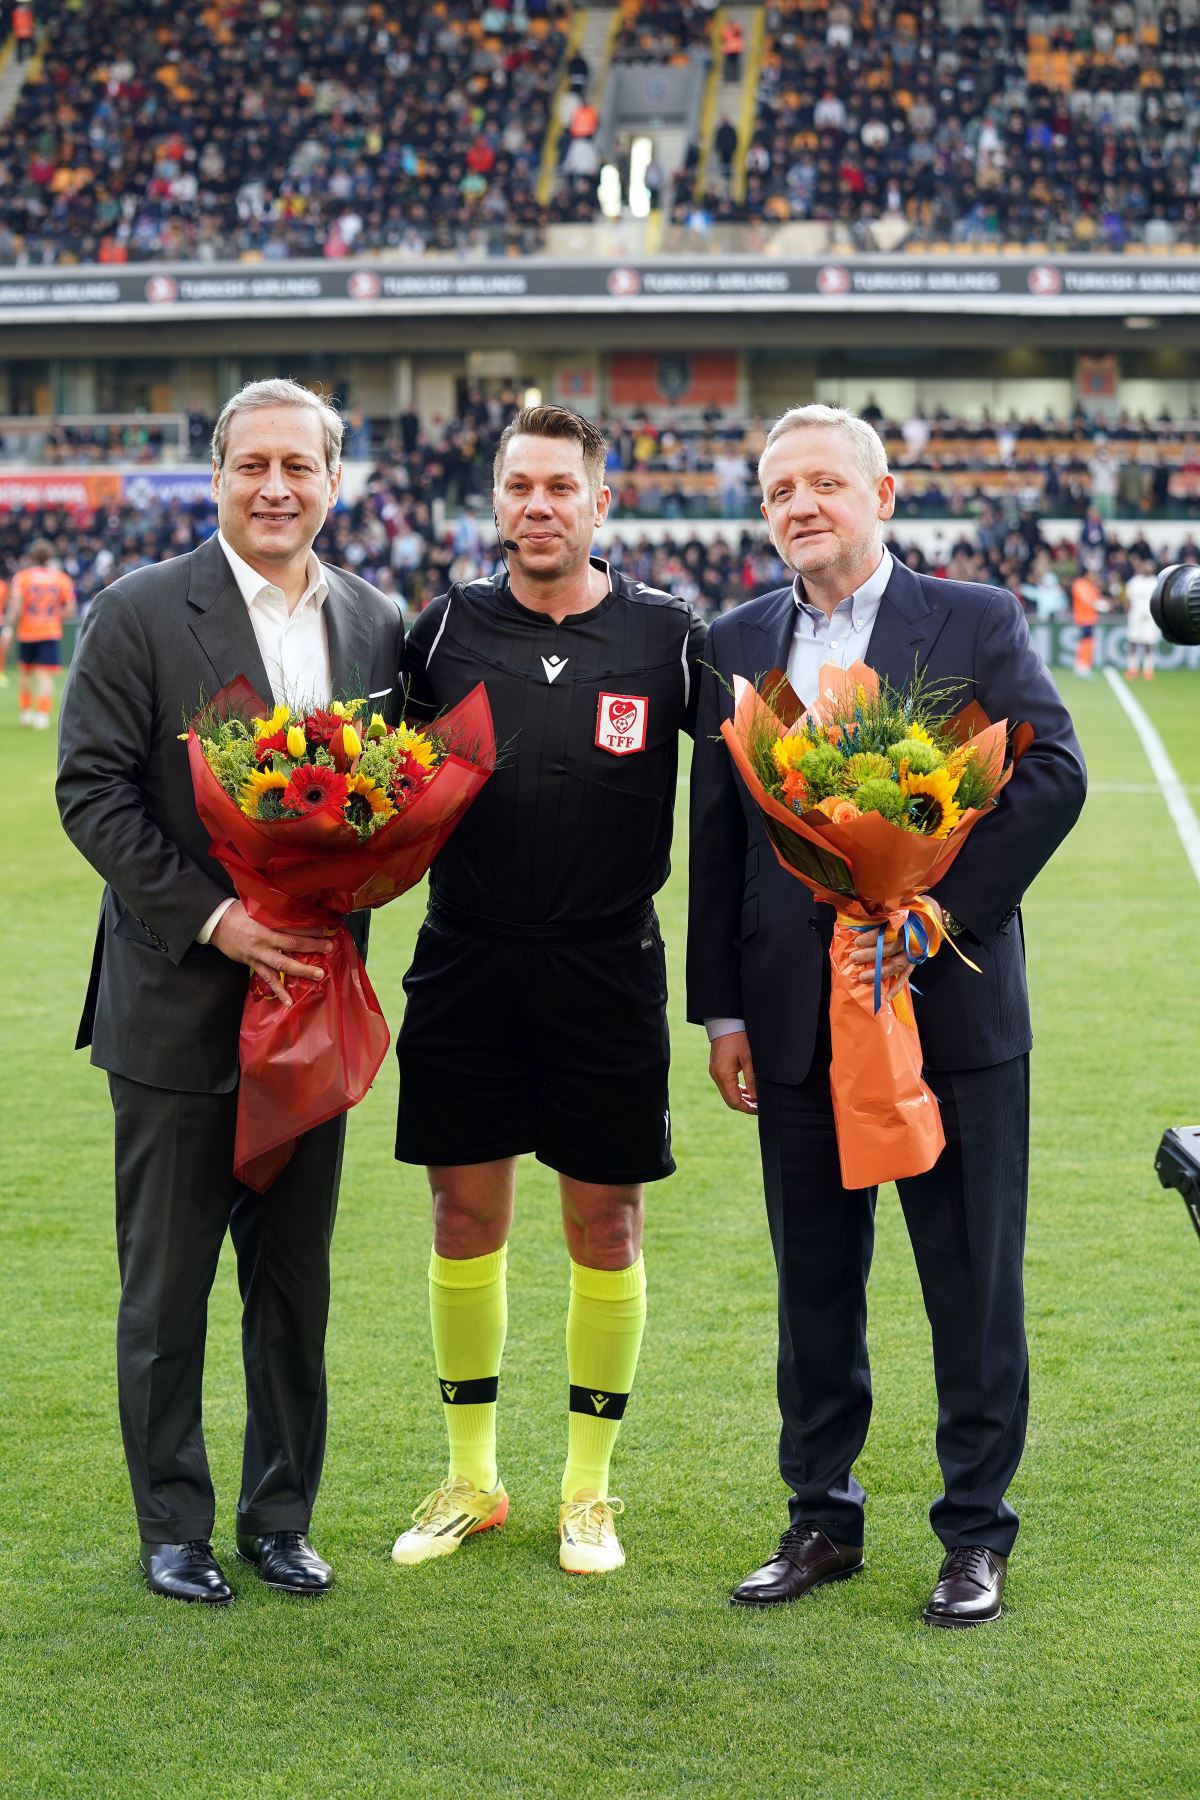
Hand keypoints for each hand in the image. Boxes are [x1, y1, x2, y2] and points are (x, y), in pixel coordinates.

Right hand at [211, 901, 332, 1006]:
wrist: (217, 924)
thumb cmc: (239, 912)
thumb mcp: (258, 906)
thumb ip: (276, 910)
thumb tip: (299, 908)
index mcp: (267, 921)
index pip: (293, 924)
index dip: (310, 927)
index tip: (326, 928)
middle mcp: (265, 939)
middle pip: (292, 943)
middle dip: (312, 946)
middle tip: (329, 947)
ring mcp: (259, 954)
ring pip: (283, 964)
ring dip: (302, 970)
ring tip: (319, 975)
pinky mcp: (253, 964)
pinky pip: (268, 979)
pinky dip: (278, 991)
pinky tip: (289, 1001)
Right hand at [709, 1029, 756, 1113]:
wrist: (725, 1024)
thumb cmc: (738, 1038)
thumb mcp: (749, 1059)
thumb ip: (752, 1080)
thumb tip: (756, 1098)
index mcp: (724, 1075)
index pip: (735, 1101)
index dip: (747, 1108)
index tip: (760, 1109)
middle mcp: (717, 1076)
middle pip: (730, 1100)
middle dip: (745, 1105)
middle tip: (760, 1106)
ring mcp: (715, 1073)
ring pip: (727, 1094)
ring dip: (741, 1098)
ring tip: (756, 1099)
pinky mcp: (716, 1069)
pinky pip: (725, 1085)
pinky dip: (736, 1090)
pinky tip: (747, 1090)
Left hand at [848, 897, 943, 992]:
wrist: (929, 920)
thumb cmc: (906, 913)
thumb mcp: (896, 909)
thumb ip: (880, 915)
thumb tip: (858, 922)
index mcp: (904, 923)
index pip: (887, 931)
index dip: (872, 937)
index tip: (857, 942)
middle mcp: (909, 939)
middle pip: (890, 948)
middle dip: (871, 955)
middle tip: (854, 958)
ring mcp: (913, 953)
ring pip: (896, 964)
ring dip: (879, 972)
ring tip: (863, 977)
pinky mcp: (915, 963)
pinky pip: (906, 976)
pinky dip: (897, 987)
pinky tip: (886, 997)